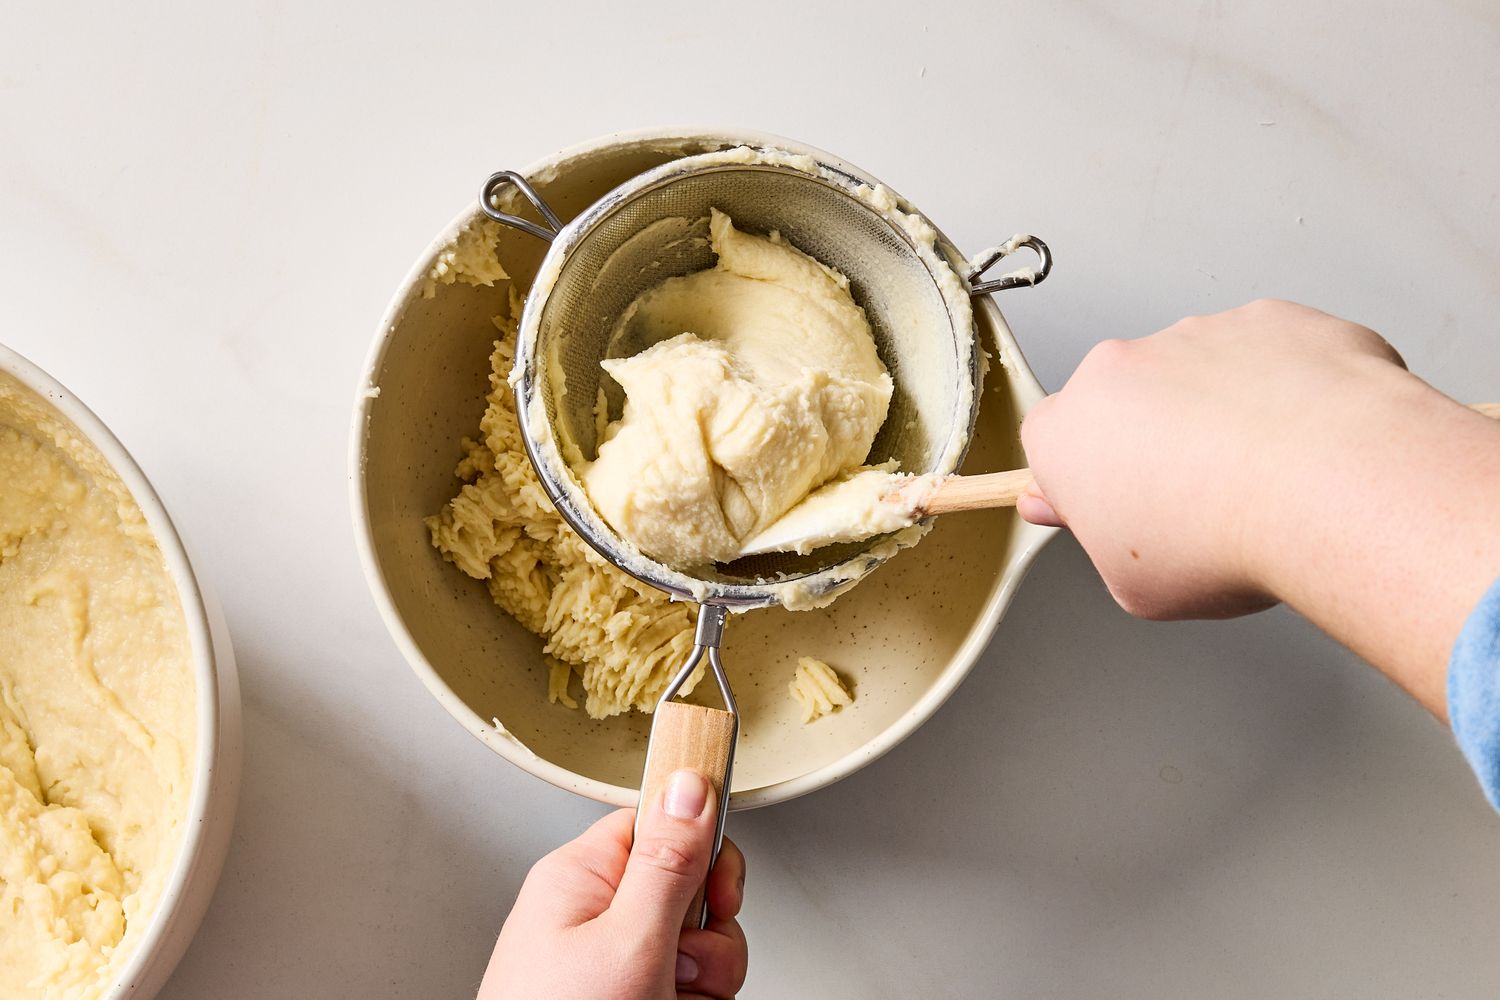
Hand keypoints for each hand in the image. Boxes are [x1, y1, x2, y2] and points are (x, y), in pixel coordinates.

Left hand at [478, 769, 747, 999]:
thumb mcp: (628, 942)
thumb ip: (667, 863)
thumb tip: (691, 784)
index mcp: (579, 878)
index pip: (659, 824)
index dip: (701, 853)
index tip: (719, 890)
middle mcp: (592, 916)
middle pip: (690, 892)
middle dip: (708, 939)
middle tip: (682, 971)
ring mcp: (610, 964)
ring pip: (698, 949)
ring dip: (705, 985)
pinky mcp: (626, 999)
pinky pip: (687, 991)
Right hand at [1019, 299, 1499, 713]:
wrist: (1328, 488)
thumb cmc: (1227, 539)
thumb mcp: (1138, 586)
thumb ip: (1104, 540)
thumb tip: (1095, 516)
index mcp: (1069, 432)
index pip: (1053, 446)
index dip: (1086, 479)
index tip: (1115, 505)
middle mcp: (1121, 368)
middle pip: (1124, 400)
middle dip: (1153, 439)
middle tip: (1198, 500)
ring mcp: (1196, 334)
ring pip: (1199, 371)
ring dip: (1221, 409)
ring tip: (1266, 474)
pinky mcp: (1267, 319)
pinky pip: (1267, 351)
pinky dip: (1285, 385)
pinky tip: (1308, 437)